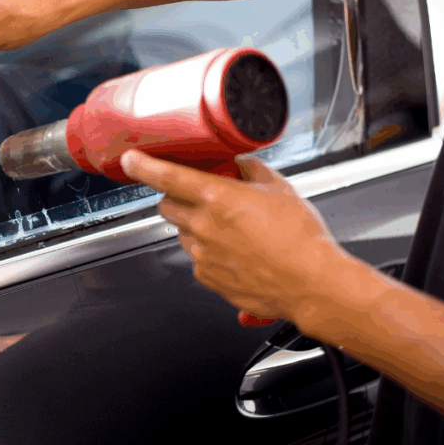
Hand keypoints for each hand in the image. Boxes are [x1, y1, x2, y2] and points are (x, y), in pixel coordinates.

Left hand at [119, 150, 348, 321]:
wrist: (311, 284)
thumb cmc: (300, 239)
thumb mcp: (281, 189)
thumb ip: (253, 171)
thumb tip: (241, 164)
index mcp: (216, 198)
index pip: (165, 176)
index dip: (142, 166)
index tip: (132, 160)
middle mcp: (202, 226)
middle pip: (167, 205)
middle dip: (176, 198)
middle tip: (200, 197)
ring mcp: (201, 254)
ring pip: (181, 232)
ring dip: (195, 225)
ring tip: (230, 229)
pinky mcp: (206, 277)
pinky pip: (196, 258)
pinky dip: (208, 252)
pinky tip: (235, 252)